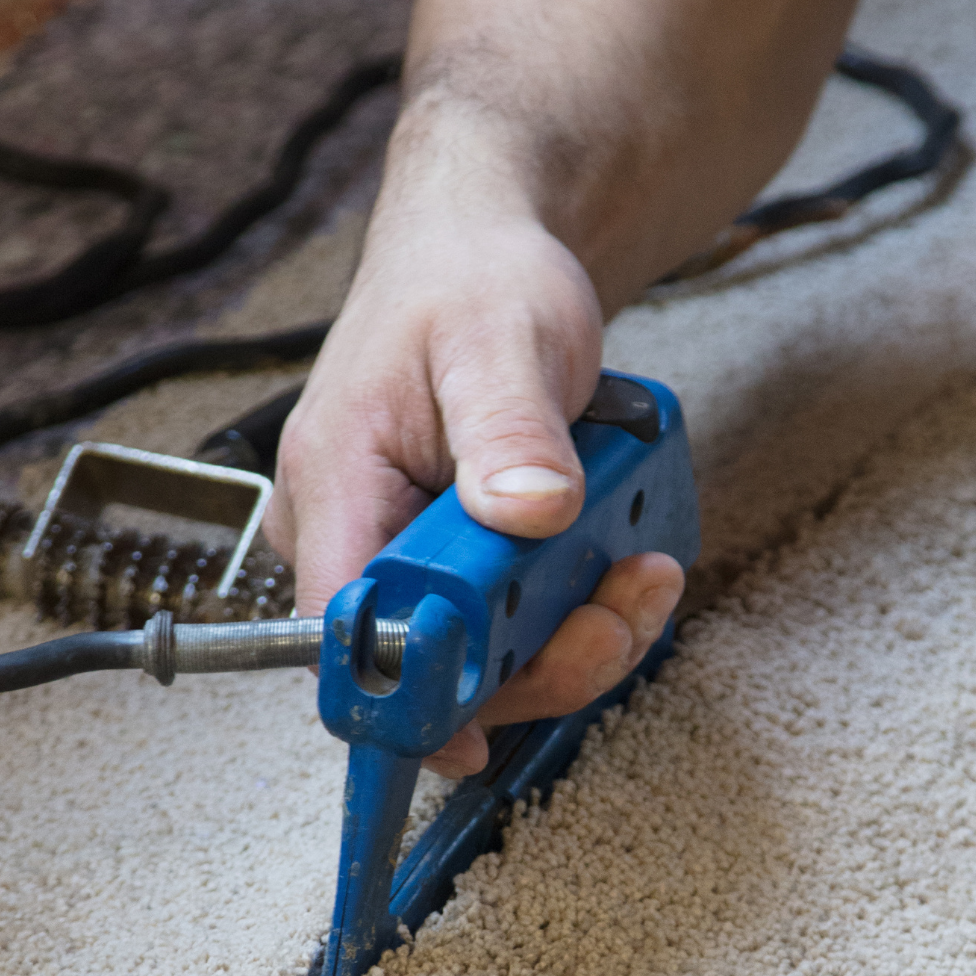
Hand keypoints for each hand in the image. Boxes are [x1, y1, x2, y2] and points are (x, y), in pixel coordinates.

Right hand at [262, 161, 682, 777]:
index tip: (488, 726)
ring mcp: (402, 557)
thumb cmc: (472, 280)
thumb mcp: (501, 339)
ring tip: (641, 572)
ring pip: (479, 661)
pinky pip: (510, 628)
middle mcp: (352, 537)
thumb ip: (513, 429)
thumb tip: (532, 510)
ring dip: (574, 636)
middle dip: (538, 659)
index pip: (342, 637)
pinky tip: (623, 563)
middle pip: (423, 671)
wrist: (487, 249)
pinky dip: (574, 612)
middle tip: (623, 602)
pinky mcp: (451, 566)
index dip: (409, 699)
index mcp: (335, 488)